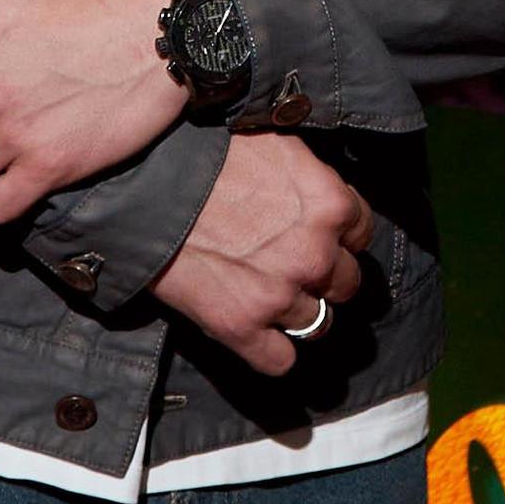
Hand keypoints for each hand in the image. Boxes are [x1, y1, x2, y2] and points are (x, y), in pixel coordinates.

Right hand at [150, 136, 371, 376]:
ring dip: (298, 314)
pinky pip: (280, 361)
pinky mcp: (240, 326)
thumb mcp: (274, 142)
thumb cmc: (203, 152)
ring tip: (267, 295)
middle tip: (290, 265)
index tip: (317, 233)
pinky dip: (271, 352)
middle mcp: (314, 254)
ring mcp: (279, 295)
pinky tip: (256, 333)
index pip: (362, 233)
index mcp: (329, 205)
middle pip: (346, 284)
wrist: (142, 182)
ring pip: (318, 325)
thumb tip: (316, 184)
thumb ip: (309, 174)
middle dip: (324, 277)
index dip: (339, 234)